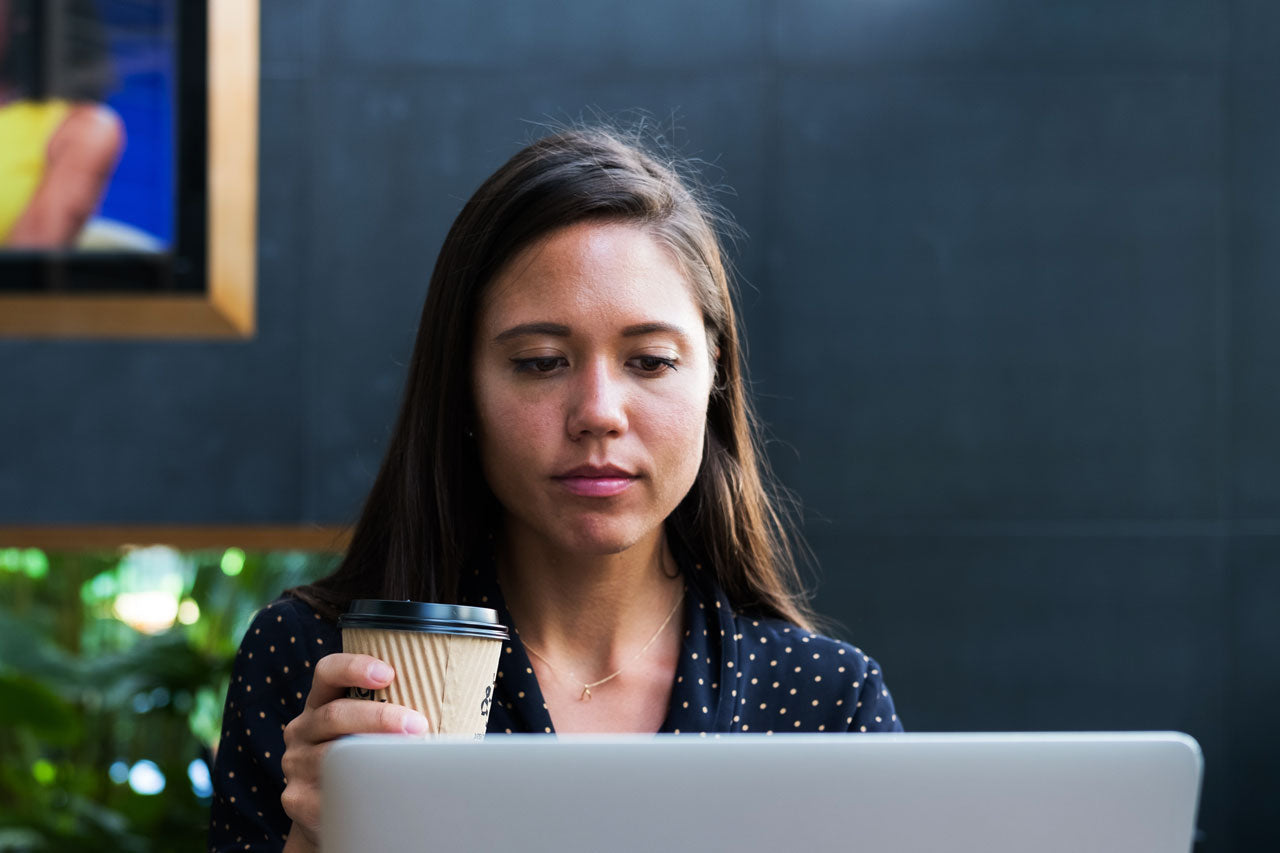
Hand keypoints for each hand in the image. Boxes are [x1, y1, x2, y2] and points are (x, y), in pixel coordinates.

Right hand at [280, 653, 428, 847]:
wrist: (330, 811)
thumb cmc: (361, 758)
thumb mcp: (365, 728)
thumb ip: (391, 711)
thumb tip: (456, 704)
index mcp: (321, 702)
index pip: (327, 672)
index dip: (354, 667)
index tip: (388, 672)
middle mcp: (303, 729)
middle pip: (335, 714)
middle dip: (380, 717)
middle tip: (418, 725)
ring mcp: (296, 763)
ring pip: (334, 755)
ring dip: (375, 756)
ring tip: (410, 757)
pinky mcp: (298, 799)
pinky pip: (331, 793)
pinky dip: (361, 790)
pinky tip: (386, 790)